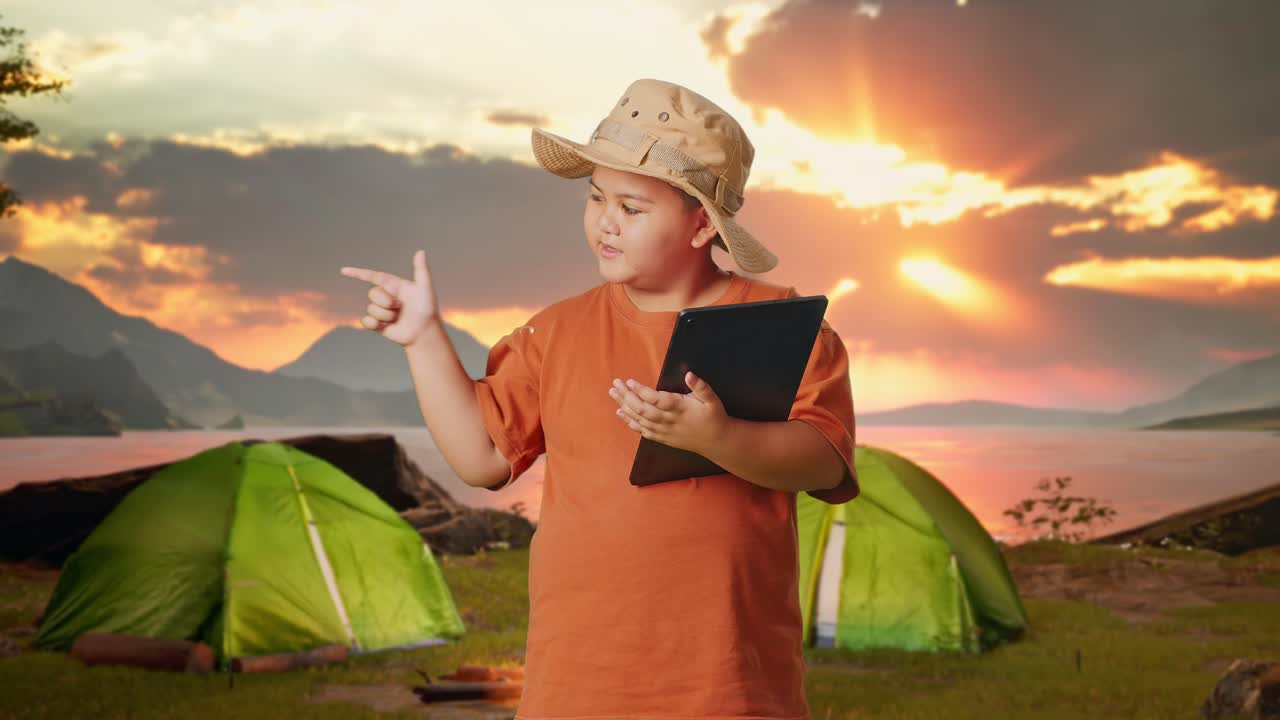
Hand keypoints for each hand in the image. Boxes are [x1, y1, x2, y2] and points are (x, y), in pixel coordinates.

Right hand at [338, 250, 440, 346]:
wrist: (424, 332)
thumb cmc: (427, 309)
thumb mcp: (424, 288)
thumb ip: (421, 270)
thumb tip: (421, 251)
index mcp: (393, 285)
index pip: (372, 276)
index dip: (358, 273)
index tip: (343, 270)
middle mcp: (385, 296)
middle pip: (372, 293)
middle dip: (386, 301)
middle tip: (400, 307)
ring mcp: (380, 310)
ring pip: (371, 309)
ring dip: (386, 315)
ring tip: (397, 319)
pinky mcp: (377, 324)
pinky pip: (365, 321)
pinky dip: (373, 324)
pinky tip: (384, 327)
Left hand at [609, 371, 729, 455]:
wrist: (717, 442)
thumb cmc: (714, 417)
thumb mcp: (712, 399)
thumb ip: (701, 386)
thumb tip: (689, 374)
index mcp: (679, 408)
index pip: (655, 399)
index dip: (640, 391)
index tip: (629, 381)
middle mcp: (668, 420)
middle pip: (642, 409)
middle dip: (626, 396)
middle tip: (615, 384)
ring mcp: (664, 431)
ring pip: (639, 419)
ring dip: (624, 406)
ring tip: (613, 394)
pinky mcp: (662, 437)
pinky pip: (642, 430)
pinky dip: (630, 422)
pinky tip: (621, 412)